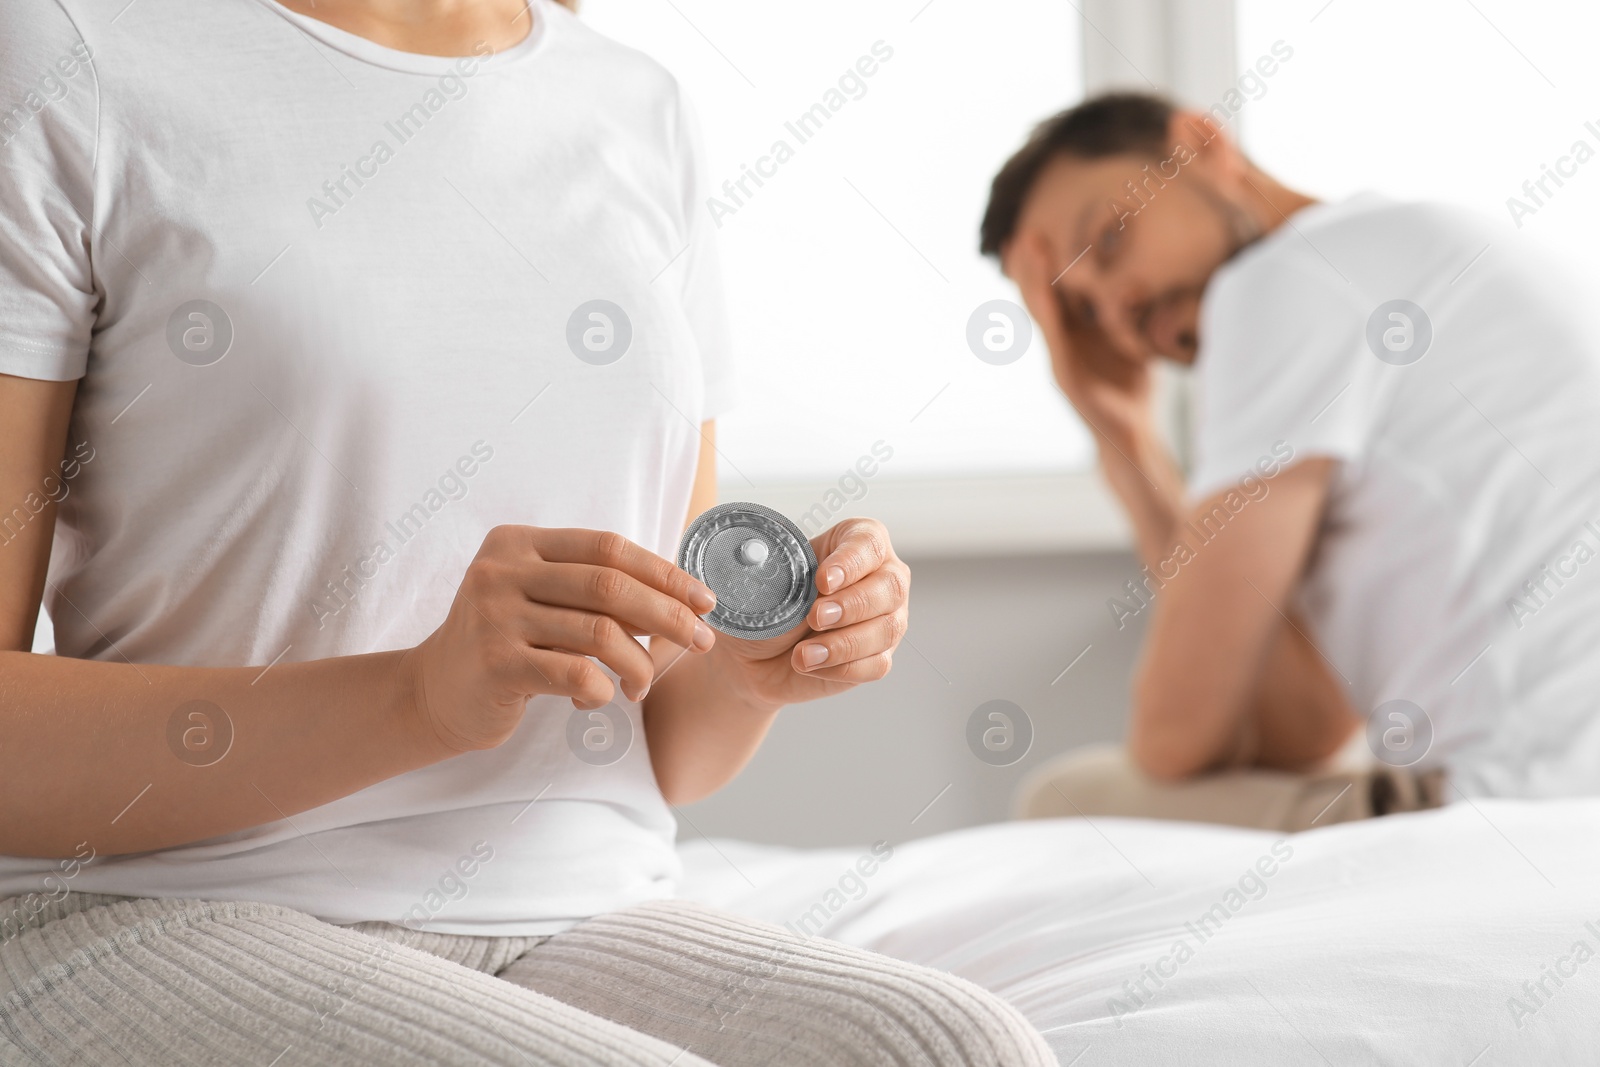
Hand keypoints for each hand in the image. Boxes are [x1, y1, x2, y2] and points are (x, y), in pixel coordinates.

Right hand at [404, 526, 717, 752]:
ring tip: (642, 684)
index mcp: (519, 543)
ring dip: (640, 664)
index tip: (704, 599)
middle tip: (701, 640)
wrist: (433, 692)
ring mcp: (494, 616)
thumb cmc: (506, 644)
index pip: (608, 547)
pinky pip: (577, 674)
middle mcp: (502, 571)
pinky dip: (602, 690)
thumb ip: (592, 589)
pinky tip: (596, 699)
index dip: (664, 572)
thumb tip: (681, 597)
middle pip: (610, 585)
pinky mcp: (496, 664)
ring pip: (600, 633)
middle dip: (669, 615)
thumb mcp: (540, 599)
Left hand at [703, 517, 909, 708]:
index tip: (823, 580)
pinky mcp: (878, 656)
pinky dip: (841, 667)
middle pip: (890, 586)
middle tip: (816, 616)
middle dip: (853, 604)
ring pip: (887, 628)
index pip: (869, 543)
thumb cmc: (765, 606)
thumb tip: (762, 558)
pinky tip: (812, 665)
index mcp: (856, 543)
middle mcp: (881, 578)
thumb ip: (772, 568)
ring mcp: (886, 619)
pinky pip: (876, 663)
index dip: (850, 561)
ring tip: (803, 653)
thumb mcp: (764, 580)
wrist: (755, 655)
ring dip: (844, 642)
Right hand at [1004, 230, 1154, 453]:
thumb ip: (1130, 316)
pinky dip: (1046, 313)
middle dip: (1030, 266)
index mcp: (1075, 334)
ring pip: (1040, 312)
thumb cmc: (1132, 389)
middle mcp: (1062, 344)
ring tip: (1024, 248)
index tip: (1037, 233)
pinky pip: (1054, 338)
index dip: (1046, 265)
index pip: (1056, 293)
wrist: (1131, 434)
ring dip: (1031, 280)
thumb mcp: (1132, 341)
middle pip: (1040, 298)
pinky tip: (1043, 291)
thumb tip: (1154, 281)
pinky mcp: (1065, 376)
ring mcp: (1059, 359)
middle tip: (1021, 233)